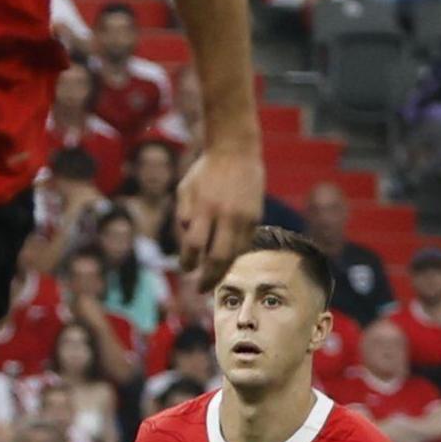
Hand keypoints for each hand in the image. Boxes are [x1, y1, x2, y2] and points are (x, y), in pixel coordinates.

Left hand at [174, 134, 263, 289]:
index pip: (195, 245)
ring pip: (236, 254)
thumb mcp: (185, 190)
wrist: (236, 151)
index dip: (188, 262)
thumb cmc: (204, 172)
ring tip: (213, 279)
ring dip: (223, 269)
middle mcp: (226, 215)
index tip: (185, 270)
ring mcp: (244, 217)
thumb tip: (188, 246)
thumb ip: (184, 216)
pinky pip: (246, 243)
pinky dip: (235, 255)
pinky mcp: (257, 217)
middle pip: (218, 256)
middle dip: (209, 277)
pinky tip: (226, 260)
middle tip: (201, 290)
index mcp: (204, 208)